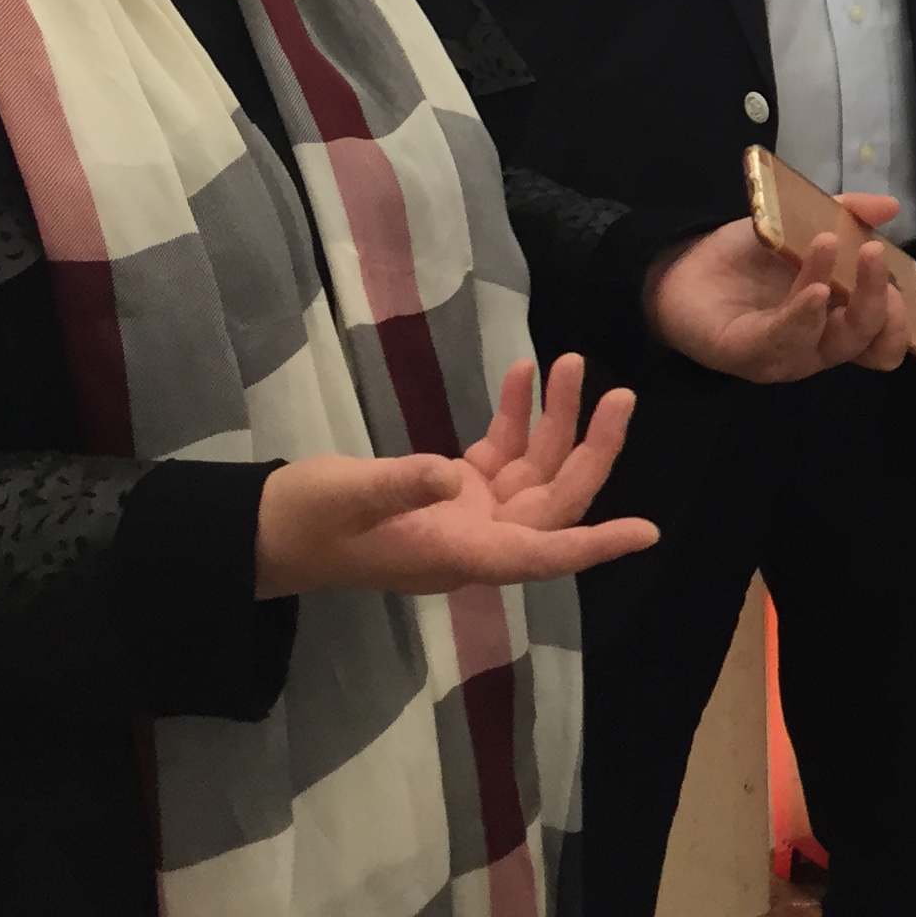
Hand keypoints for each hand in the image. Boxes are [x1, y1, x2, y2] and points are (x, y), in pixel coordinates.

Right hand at [253, 353, 654, 597]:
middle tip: (620, 396)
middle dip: (590, 450)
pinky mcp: (451, 490)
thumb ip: (399, 485)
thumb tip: (449, 476)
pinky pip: (502, 454)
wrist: (268, 528)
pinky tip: (523, 374)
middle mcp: (476, 539)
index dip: (594, 545)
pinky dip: (516, 417)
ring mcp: (466, 514)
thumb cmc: (304, 521)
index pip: (542, 554)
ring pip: (535, 472)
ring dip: (555, 420)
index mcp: (458, 555)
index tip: (647, 532)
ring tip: (570, 362)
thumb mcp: (346, 497)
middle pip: (554, 501)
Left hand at [645, 203, 914, 381]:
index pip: (882, 337)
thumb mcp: (802, 224)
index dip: (901, 318)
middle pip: (866, 343)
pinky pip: (783, 341)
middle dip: (881, 304)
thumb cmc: (749, 256)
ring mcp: (784, 355)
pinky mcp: (746, 353)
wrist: (683, 266)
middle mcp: (817, 345)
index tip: (903, 280)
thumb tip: (892, 206)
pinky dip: (804, 314)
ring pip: (831, 343)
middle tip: (876, 257)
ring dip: (839, 294)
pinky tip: (815, 288)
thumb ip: (846, 214)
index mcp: (836, 321)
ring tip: (830, 244)